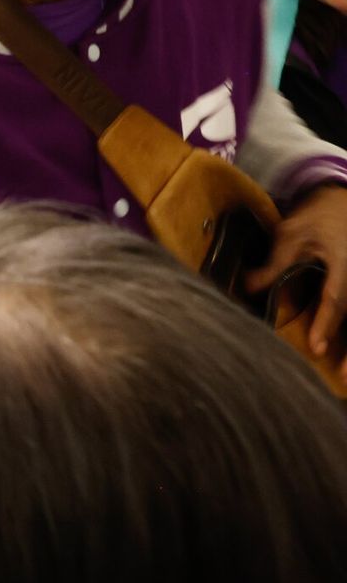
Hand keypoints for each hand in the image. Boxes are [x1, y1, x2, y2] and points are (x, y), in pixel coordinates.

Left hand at [247, 185, 346, 369]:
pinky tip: (346, 361)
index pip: (336, 298)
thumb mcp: (291, 234)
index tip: (317, 347)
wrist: (343, 203)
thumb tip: (245, 288)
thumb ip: (273, 264)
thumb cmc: (317, 217)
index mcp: (344, 261)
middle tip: (344, 379)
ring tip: (346, 378)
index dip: (326, 323)